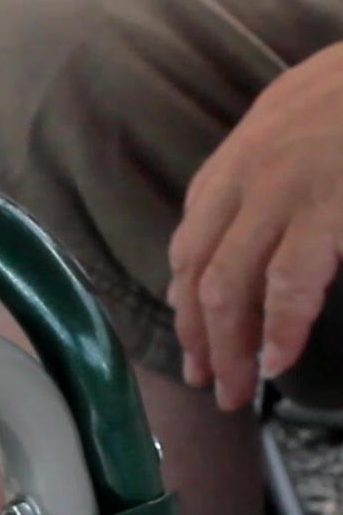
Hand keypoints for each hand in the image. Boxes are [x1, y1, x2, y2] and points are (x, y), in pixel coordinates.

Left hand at [169, 41, 342, 410]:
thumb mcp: (300, 125)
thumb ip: (268, 180)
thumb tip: (260, 240)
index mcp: (237, 163)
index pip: (189, 246)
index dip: (186, 304)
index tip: (193, 347)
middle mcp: (244, 176)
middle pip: (197, 273)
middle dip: (199, 337)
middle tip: (211, 386)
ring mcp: (282, 190)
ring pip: (228, 285)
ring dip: (228, 347)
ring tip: (237, 389)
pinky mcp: (328, 206)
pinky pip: (288, 280)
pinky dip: (280, 327)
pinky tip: (278, 361)